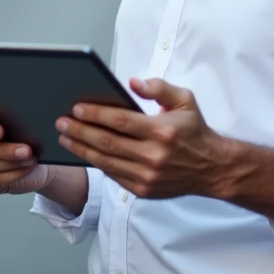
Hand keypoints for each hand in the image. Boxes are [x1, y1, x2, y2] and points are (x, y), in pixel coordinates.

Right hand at [0, 109, 53, 194]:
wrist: (36, 157)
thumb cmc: (27, 135)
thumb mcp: (23, 123)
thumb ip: (16, 118)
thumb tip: (24, 120)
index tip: (0, 132)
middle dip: (4, 149)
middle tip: (26, 150)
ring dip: (11, 162)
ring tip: (30, 159)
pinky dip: (13, 174)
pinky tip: (27, 168)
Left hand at [56, 77, 228, 199]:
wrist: (211, 168)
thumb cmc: (194, 131)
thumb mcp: (184, 101)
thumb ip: (159, 88)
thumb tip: (133, 83)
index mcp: (162, 131)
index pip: (121, 121)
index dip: (96, 114)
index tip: (76, 108)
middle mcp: (153, 155)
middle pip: (107, 142)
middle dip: (80, 131)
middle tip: (61, 121)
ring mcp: (147, 176)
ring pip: (106, 161)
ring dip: (81, 149)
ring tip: (65, 137)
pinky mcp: (143, 190)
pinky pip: (113, 176)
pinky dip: (96, 164)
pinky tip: (84, 153)